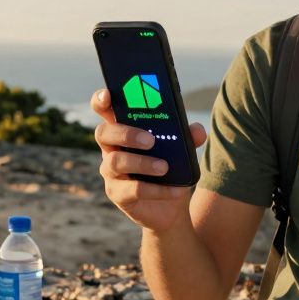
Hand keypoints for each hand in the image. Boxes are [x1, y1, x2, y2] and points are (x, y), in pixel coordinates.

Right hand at [90, 88, 206, 232]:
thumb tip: (197, 131)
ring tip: (164, 167)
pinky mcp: (118, 195)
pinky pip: (132, 190)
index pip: (104, 109)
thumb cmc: (171, 168)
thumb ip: (188, 137)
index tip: (108, 95)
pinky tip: (176, 190)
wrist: (172, 205)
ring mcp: (111, 173)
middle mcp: (111, 148)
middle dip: (126, 133)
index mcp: (123, 129)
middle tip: (151, 140)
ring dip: (142, 163)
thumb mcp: (182, 150)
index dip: (101, 100)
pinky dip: (157, 190)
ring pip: (115, 162)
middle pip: (103, 133)